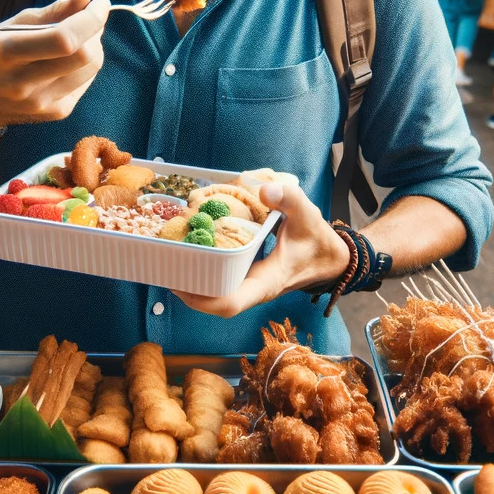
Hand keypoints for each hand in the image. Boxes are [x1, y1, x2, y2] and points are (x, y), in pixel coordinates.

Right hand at [0, 0, 109, 131]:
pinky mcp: (57, 112)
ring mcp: (43, 102)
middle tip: (88, 20)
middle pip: (84, 56)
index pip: (63, 39)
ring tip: (77, 39)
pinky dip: (85, 64)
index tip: (100, 3)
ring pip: (91, 68)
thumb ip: (51, 11)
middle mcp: (24, 83)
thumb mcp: (13, 25)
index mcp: (8, 53)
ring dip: (93, 47)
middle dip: (94, 32)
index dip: (89, 19)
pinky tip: (68, 60)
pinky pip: (86, 81)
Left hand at [175, 183, 350, 318]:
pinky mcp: (246, 279)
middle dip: (186, 288)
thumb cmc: (318, 241)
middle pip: (213, 302)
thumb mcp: (307, 215)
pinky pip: (219, 283)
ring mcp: (249, 287)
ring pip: (214, 295)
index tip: (177, 283)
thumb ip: (289, 199)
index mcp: (266, 283)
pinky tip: (190, 251)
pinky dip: (203, 271)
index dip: (200, 299)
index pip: (230, 304)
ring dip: (191, 281)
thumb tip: (263, 189)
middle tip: (162, 264)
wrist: (331, 259)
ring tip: (168, 258)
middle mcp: (254, 290)